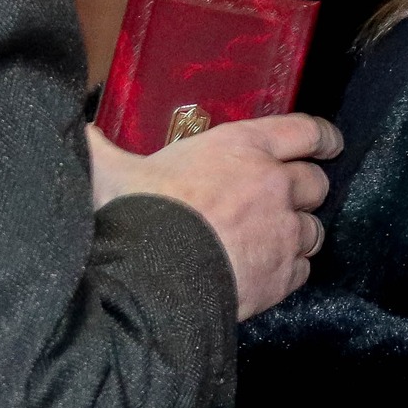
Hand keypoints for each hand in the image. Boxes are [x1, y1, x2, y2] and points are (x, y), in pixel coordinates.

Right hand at [89, 115, 338, 318]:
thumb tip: (77, 132)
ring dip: (300, 232)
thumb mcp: (115, 171)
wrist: (156, 277)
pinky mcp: (283, 275)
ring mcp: (282, 232)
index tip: (329, 143)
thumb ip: (102, 150)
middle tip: (290, 197)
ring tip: (276, 239)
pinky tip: (269, 271)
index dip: (321, 136)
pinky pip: (303, 269)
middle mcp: (273, 185)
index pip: (303, 130)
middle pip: (315, 181)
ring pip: (314, 228)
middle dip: (306, 188)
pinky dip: (291, 270)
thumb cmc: (141, 213)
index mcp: (241, 147)